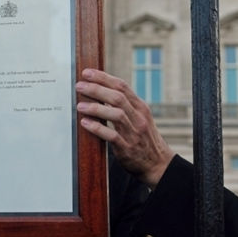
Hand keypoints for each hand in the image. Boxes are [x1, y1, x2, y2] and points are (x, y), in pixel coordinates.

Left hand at [76, 68, 174, 189]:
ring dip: (96, 108)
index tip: (87, 73)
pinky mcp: (127, 148)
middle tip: (79, 86)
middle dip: (97, 89)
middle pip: (117, 98)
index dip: (103, 78)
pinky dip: (98, 128)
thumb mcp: (139, 117)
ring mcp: (134, 133)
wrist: (158, 163)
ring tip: (79, 105)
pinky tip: (86, 123)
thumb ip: (124, 105)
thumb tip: (100, 90)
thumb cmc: (143, 137)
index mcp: (140, 107)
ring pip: (116, 114)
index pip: (122, 86)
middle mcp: (138, 117)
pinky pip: (112, 136)